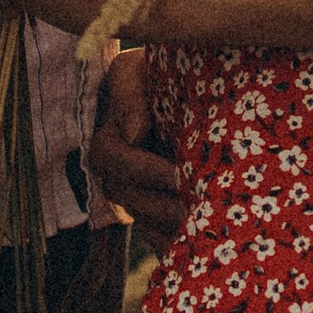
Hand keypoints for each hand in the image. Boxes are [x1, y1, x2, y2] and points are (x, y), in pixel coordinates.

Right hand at [90, 49, 184, 245]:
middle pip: (128, 196)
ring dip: (170, 226)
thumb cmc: (160, 70)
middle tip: (196, 210)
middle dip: (162, 205)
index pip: (113, 159)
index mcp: (109, 135)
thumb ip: (130, 93)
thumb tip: (134, 134)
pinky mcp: (156, 210)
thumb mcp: (137, 68)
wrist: (189, 88)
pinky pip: (158, 236)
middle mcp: (116, 169)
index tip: (178, 175)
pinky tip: (200, 244)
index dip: (143, 170)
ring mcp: (135, 193)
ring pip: (144, 219)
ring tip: (203, 227)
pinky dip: (176, 241)